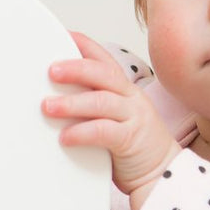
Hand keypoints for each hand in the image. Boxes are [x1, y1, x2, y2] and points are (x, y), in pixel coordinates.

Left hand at [42, 32, 180, 207]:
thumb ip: (91, 105)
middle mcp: (131, 98)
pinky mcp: (131, 140)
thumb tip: (51, 98)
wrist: (162, 174)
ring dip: (72, 102)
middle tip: (51, 70)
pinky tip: (65, 137)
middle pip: (103, 74)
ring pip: (102, 101)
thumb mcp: (113, 118)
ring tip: (48, 107)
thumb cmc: (131, 146)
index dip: (85, 45)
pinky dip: (82, 132)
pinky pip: (104, 131)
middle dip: (75, 68)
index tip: (63, 34)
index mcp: (124, 90)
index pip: (104, 60)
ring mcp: (133, 117)